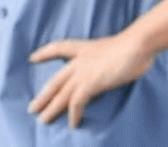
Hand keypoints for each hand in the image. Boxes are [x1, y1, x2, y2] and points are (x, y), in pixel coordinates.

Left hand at [27, 32, 155, 127]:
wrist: (136, 44)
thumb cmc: (133, 45)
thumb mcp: (114, 48)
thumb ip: (107, 58)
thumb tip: (112, 65)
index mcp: (83, 48)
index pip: (57, 48)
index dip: (44, 53)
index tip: (32, 58)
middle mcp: (78, 61)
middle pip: (54, 81)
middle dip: (43, 96)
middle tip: (32, 108)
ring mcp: (83, 72)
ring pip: (60, 94)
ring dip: (51, 109)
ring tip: (43, 120)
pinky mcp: (90, 83)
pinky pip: (76, 102)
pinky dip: (73, 114)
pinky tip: (72, 123)